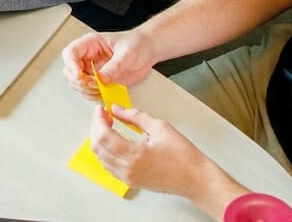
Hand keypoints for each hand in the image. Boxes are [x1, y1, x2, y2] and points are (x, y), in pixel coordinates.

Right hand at [61, 29, 155, 100]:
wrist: (148, 51)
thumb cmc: (137, 43)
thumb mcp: (127, 53)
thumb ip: (113, 67)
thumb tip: (101, 79)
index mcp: (91, 44)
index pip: (70, 53)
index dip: (71, 65)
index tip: (79, 75)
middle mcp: (89, 57)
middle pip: (70, 71)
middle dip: (79, 81)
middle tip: (94, 84)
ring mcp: (93, 70)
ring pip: (77, 83)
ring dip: (87, 89)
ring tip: (102, 88)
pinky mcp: (100, 80)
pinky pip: (89, 91)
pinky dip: (95, 95)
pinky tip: (105, 92)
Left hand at [89, 104, 243, 207]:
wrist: (195, 178)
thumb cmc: (183, 156)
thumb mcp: (160, 127)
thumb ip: (134, 116)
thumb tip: (117, 109)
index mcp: (133, 155)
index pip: (103, 135)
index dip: (98, 120)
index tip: (100, 109)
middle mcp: (127, 169)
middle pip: (97, 147)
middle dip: (96, 128)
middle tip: (103, 115)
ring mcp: (127, 178)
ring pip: (101, 158)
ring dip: (100, 140)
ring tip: (109, 126)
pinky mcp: (131, 182)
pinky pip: (109, 166)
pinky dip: (106, 152)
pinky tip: (114, 141)